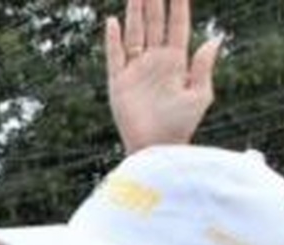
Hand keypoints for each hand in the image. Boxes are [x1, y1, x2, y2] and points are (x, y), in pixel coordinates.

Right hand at [107, 0, 220, 151]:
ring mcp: (135, 71)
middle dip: (153, 3)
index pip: (177, 27)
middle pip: (154, 25)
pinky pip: (114, 56)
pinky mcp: (118, 83)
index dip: (178, 7)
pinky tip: (112, 22)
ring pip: (134, 34)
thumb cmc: (180, 125)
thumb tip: (214, 38)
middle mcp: (155, 62)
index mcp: (176, 62)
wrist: (154, 148)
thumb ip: (203, 66)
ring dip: (134, 13)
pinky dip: (112, 40)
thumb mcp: (200, 95)